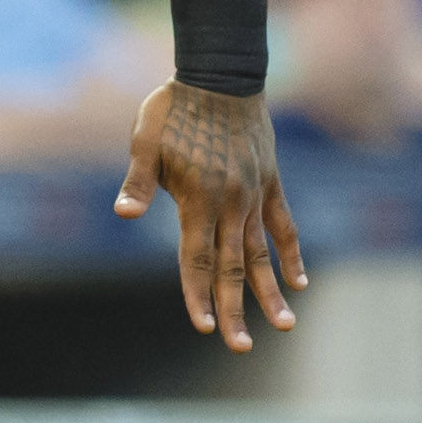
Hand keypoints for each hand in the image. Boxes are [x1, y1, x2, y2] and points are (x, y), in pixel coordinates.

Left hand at [113, 83, 306, 352]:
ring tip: (284, 326)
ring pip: (262, 253)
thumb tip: (122, 213)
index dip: (198, 295)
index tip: (203, 327)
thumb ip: (138, 182)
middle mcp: (230, 204)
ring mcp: (255, 195)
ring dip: (270, 291)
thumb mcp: (145, 141)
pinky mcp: (271, 183)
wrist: (221, 75)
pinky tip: (299, 282)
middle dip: (234, 310)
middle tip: (241, 347)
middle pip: (231, 268)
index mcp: (197, 199)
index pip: (196, 260)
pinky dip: (291, 254)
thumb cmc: (173, 109)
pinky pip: (284, 225)